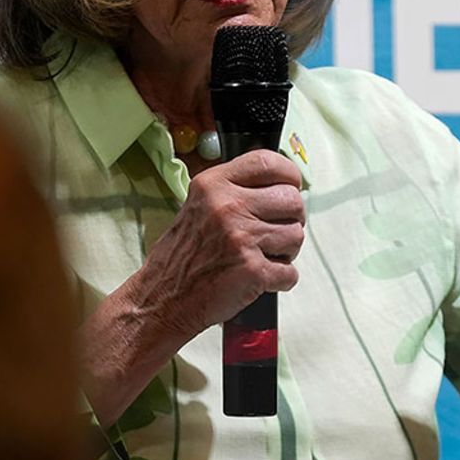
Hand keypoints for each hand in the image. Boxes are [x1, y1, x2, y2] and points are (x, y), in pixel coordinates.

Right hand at [139, 149, 304, 340]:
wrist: (163, 297)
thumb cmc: (183, 255)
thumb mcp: (199, 204)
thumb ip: (234, 189)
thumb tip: (279, 185)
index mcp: (214, 184)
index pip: (268, 162)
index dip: (289, 175)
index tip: (291, 186)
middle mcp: (228, 206)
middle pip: (292, 200)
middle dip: (291, 218)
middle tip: (276, 231)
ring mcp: (241, 237)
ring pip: (296, 235)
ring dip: (286, 251)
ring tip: (263, 256)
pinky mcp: (252, 270)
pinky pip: (290, 272)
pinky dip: (281, 279)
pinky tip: (260, 277)